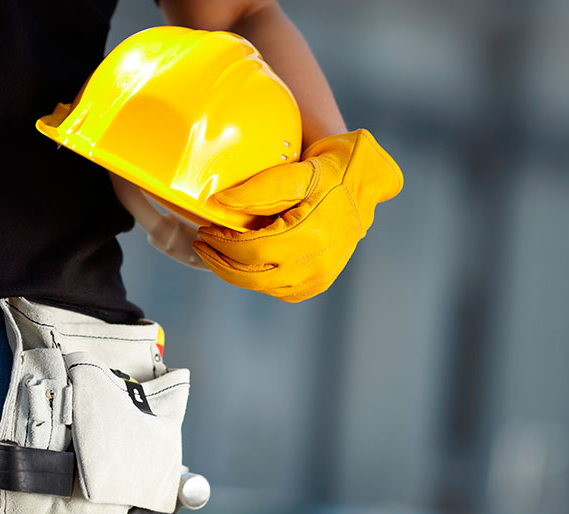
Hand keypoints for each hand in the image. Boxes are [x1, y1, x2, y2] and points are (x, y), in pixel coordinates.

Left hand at [193, 129, 402, 301]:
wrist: (366, 180)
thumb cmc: (332, 169)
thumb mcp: (295, 172)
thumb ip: (256, 190)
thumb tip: (216, 203)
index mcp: (310, 235)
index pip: (251, 250)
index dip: (221, 243)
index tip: (204, 229)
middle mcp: (317, 263)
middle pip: (252, 276)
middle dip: (220, 262)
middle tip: (202, 243)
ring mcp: (320, 277)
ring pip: (263, 286)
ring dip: (236, 271)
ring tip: (219, 250)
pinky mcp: (320, 282)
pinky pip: (280, 290)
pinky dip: (259, 278)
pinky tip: (247, 261)